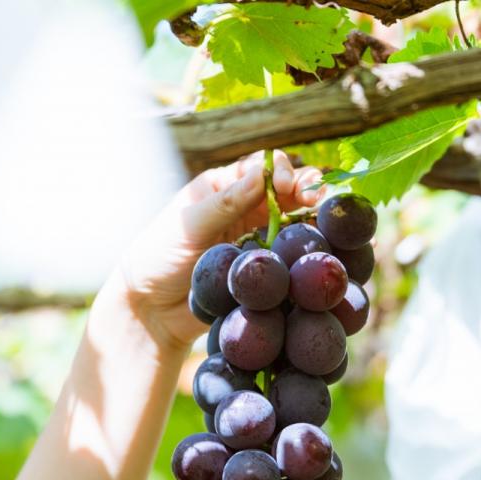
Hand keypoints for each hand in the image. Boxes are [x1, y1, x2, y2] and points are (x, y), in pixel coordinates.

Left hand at [114, 151, 323, 351]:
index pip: (263, 168)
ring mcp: (257, 240)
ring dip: (313, 220)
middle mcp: (245, 209)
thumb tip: (262, 174)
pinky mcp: (263, 269)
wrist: (153, 310)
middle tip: (319, 202)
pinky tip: (320, 252)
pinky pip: (290, 257)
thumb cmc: (158, 258)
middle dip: (307, 191)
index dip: (282, 171)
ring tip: (327, 224)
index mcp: (223, 187)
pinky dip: (306, 253)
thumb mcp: (188, 225)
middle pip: (287, 192)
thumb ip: (225, 202)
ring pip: (294, 223)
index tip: (288, 187)